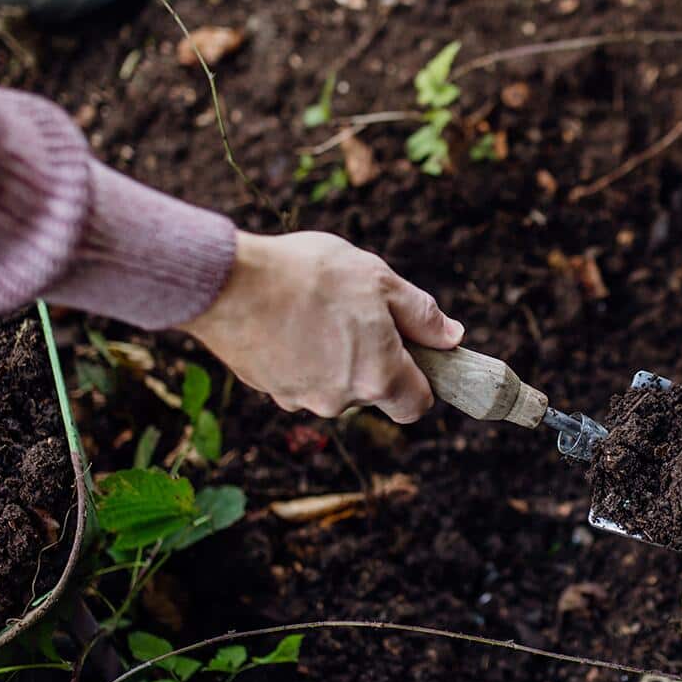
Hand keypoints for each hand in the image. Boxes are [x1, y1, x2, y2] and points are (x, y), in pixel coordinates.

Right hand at [179, 231, 463, 421]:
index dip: (420, 380)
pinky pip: (298, 377)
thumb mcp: (380, 281)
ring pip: (333, 384)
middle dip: (372, 359)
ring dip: (333, 355)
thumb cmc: (311, 275)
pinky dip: (298, 355)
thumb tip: (452, 337)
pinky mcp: (267, 389)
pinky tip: (286, 318)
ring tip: (315, 308)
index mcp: (378, 377)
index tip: (411, 351)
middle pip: (372, 391)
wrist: (229, 282)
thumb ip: (421, 315)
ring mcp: (300, 399)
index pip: (416, 406)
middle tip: (356, 312)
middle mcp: (340, 401)